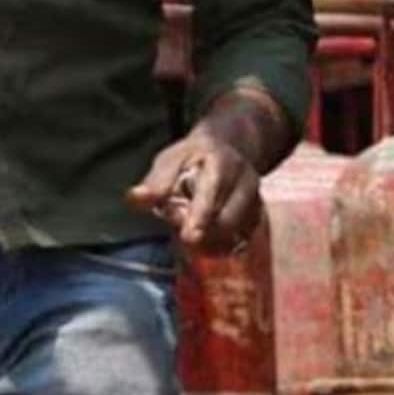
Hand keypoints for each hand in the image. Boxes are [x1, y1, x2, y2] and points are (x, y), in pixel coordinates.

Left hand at [125, 86, 287, 251]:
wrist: (228, 149)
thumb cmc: (192, 157)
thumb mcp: (170, 159)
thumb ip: (156, 181)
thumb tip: (135, 198)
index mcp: (221, 161)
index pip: (211, 191)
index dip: (200, 214)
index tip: (190, 236)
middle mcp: (246, 179)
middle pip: (227, 218)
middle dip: (203, 231)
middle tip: (185, 236)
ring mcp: (256, 199)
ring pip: (235, 233)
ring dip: (211, 241)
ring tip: (193, 237)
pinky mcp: (259, 216)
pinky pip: (242, 240)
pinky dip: (222, 245)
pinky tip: (208, 242)